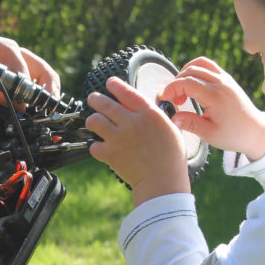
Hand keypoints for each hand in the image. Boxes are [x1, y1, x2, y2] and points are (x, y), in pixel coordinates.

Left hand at [0, 32, 58, 170]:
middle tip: (49, 101)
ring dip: (29, 106)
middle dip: (36, 82)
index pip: (1, 49)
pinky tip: (22, 134)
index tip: (23, 89)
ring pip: (13, 96)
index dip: (18, 66)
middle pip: (17, 68)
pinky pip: (1, 122)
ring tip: (40, 119)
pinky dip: (15, 127)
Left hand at [86, 77, 190, 205]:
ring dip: (93, 120)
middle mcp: (131, 122)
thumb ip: (157, 117)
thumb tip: (148, 110)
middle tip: (93, 98)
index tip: (110, 82)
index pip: (126, 92)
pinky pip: (93, 145)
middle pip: (105, 103)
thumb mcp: (171, 130)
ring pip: (94, 121)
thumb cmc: (171, 158)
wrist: (162, 181)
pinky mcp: (110, 154)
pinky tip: (99, 146)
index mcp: (149, 114)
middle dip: (95, 99)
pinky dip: (95, 145)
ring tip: (94, 122)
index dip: (115, 85)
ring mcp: (118, 138)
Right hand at [160, 57, 264, 160]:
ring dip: (186, 73)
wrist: (256, 132)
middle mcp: (221, 83)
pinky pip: (209, 66)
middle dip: (176, 83)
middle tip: (175, 100)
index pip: (187, 82)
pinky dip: (196, 70)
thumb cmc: (235, 135)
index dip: (171, 89)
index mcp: (216, 97)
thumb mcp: (209, 134)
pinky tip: (193, 86)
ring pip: (200, 63)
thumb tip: (173, 118)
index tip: (165, 99)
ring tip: (183, 92)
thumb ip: (189, 123)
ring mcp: (226, 79)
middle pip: (191, 70)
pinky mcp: (228, 79)